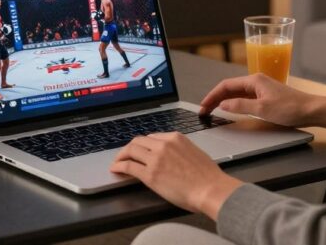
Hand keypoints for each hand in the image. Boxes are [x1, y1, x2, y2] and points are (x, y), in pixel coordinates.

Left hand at [110, 133, 242, 218]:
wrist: (210, 188)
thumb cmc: (208, 176)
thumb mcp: (194, 153)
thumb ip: (180, 151)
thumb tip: (171, 157)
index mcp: (176, 137)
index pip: (152, 137)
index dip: (143, 144)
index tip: (139, 150)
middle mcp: (163, 144)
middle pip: (139, 141)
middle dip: (130, 148)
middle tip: (125, 155)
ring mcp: (155, 158)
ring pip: (131, 150)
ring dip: (121, 155)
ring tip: (117, 162)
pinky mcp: (150, 174)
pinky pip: (128, 166)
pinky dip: (119, 166)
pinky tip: (115, 169)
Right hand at [199, 73, 325, 131]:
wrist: (312, 110)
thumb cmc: (290, 108)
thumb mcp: (262, 109)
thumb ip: (240, 106)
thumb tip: (223, 104)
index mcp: (254, 80)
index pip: (226, 85)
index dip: (212, 96)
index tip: (203, 106)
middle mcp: (256, 81)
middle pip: (230, 88)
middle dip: (215, 98)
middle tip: (204, 111)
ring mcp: (261, 89)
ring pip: (237, 93)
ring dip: (224, 101)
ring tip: (213, 111)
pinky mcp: (266, 96)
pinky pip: (244, 98)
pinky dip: (234, 103)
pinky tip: (231, 110)